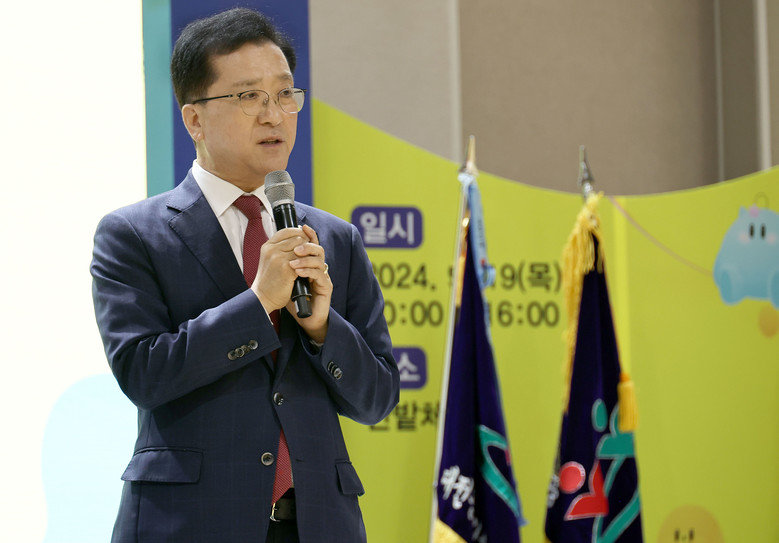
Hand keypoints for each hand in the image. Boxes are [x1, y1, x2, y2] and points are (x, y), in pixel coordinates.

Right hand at [251, 227, 309, 311]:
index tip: (306, 240)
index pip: (287, 230)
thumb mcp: (270, 259)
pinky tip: (308, 269)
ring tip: (310, 262)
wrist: (263, 298)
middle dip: (307, 245)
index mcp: (267, 246)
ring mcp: (279, 258)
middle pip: (298, 238)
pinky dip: (308, 265)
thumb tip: (299, 237)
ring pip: (303, 249)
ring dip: (309, 255)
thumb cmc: (269, 280)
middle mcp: (272, 249)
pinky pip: (304, 261)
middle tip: (311, 253)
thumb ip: (280, 248)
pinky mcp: (287, 268)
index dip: (299, 233)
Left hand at [286, 224, 331, 342]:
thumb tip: (272, 246)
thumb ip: (282, 263)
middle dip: (307, 245)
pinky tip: (298, 272)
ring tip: (293, 263)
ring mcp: (323, 277)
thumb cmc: (292, 298)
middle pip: (318, 249)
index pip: (311, 244)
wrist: (303, 317)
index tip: (301, 227)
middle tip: (295, 249)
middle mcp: (319, 268)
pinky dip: (309, 271)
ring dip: (306, 259)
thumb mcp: (284, 277)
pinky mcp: (326, 287)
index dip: (308, 234)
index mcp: (310, 263)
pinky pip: (320, 275)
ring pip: (320, 261)